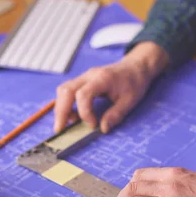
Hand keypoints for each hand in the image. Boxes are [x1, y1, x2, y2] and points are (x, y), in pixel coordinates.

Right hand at [54, 42, 168, 133]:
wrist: (135, 67)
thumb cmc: (134, 82)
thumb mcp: (130, 100)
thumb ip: (116, 114)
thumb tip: (103, 129)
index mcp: (102, 78)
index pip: (83, 94)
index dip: (84, 112)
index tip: (92, 125)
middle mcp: (89, 75)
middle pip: (66, 90)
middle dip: (61, 111)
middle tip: (60, 129)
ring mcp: (84, 77)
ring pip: (64, 90)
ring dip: (61, 108)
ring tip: (66, 124)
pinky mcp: (83, 81)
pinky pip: (68, 91)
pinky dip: (66, 104)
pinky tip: (73, 116)